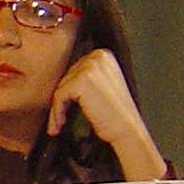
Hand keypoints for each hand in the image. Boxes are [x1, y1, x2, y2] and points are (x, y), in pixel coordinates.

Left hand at [49, 48, 163, 181]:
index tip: (64, 108)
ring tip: (58, 124)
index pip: (73, 71)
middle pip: (66, 78)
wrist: (126, 128)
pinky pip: (58, 96)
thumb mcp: (101, 85)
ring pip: (60, 88)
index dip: (67, 91)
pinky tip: (59, 125)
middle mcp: (98, 56)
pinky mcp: (81, 81)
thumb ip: (85, 75)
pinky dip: (56, 112)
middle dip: (61, 101)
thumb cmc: (114, 112)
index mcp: (104, 54)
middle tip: (58, 120)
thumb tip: (59, 76)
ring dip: (57, 109)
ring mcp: (90, 67)